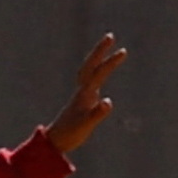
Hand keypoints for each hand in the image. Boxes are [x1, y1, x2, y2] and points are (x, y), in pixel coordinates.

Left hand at [46, 34, 128, 156]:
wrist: (54, 142)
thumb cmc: (69, 134)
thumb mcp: (85, 125)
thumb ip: (97, 114)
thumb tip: (109, 101)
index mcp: (84, 94)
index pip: (98, 73)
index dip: (110, 62)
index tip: (123, 51)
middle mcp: (82, 91)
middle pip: (91, 65)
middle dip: (100, 51)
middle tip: (110, 36)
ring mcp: (82, 95)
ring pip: (89, 71)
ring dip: (97, 59)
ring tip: (106, 48)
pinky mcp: (82, 102)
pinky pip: (90, 81)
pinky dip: (96, 73)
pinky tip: (99, 76)